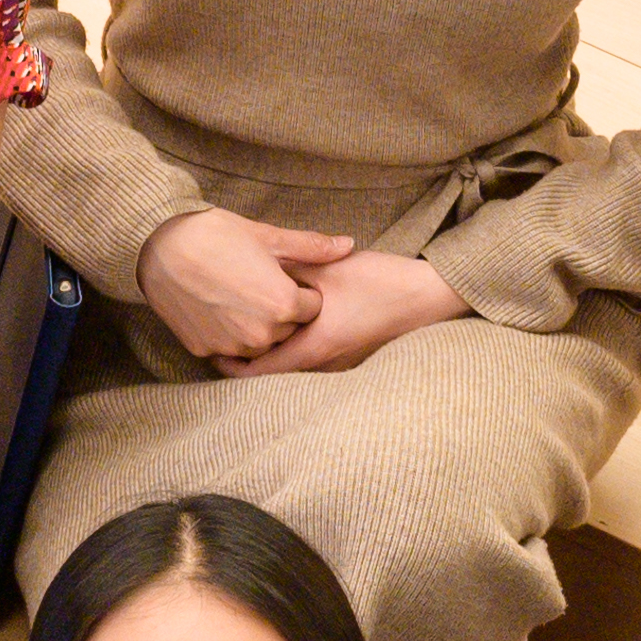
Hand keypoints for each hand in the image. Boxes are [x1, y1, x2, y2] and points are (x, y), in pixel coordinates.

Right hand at [138, 206, 347, 364]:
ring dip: (256, 326)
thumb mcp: (267, 236)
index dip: (301, 290)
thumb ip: (312, 247)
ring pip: (260, 343)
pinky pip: (229, 348)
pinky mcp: (206, 350)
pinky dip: (228, 332)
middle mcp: (261, 334)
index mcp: (283, 305)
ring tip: (237, 295)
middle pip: (288, 329)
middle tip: (258, 284)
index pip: (312, 308)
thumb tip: (348, 245)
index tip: (282, 276)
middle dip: (281, 311)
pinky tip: (216, 306)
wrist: (158, 248)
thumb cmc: (215, 236)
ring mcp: (232, 346)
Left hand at [220, 241, 468, 379]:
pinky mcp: (351, 353)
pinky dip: (291, 348)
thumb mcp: (329, 270)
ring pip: (293, 365)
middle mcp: (325, 364)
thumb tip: (253, 269)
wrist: (429, 296)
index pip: (261, 371)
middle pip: (274, 371)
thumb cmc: (382, 283)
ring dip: (269, 353)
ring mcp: (340, 362)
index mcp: (314, 349)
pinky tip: (286, 329)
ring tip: (244, 333)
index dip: (232, 367)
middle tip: (219, 341)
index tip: (212, 353)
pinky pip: (311, 358)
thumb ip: (290, 271)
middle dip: (246, 359)